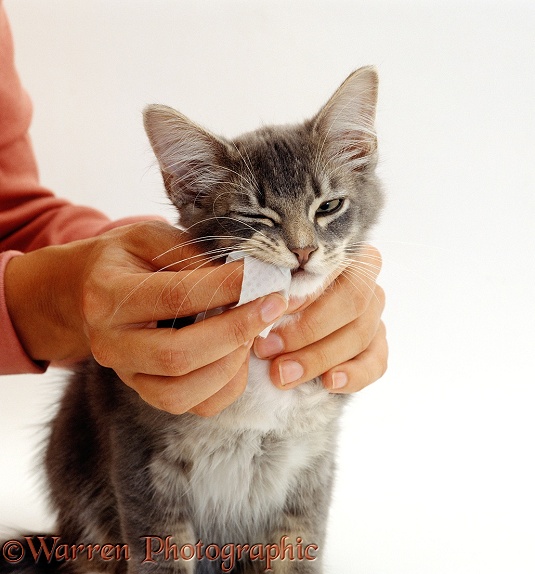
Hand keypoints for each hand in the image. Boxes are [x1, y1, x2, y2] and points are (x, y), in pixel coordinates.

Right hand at [4, 221, 287, 414]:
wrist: (85, 293)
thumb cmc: (126, 260)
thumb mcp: (151, 238)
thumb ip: (190, 254)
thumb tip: (242, 279)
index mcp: (107, 295)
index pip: (175, 297)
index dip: (226, 288)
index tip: (264, 275)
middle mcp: (110, 343)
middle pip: (177, 355)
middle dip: (236, 331)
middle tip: (273, 305)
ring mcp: (126, 374)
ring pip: (182, 393)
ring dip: (231, 363)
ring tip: (255, 329)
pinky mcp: (145, 391)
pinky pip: (191, 406)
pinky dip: (226, 385)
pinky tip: (239, 354)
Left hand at [254, 245, 386, 392]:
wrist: (279, 337)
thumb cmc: (269, 302)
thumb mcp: (266, 288)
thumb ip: (268, 286)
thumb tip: (259, 297)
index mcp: (341, 257)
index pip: (334, 267)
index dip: (308, 288)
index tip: (279, 306)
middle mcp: (365, 282)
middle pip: (351, 302)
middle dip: (307, 329)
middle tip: (267, 349)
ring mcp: (374, 316)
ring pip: (359, 334)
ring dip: (318, 357)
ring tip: (282, 374)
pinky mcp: (377, 348)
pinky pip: (375, 363)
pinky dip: (353, 375)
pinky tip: (330, 383)